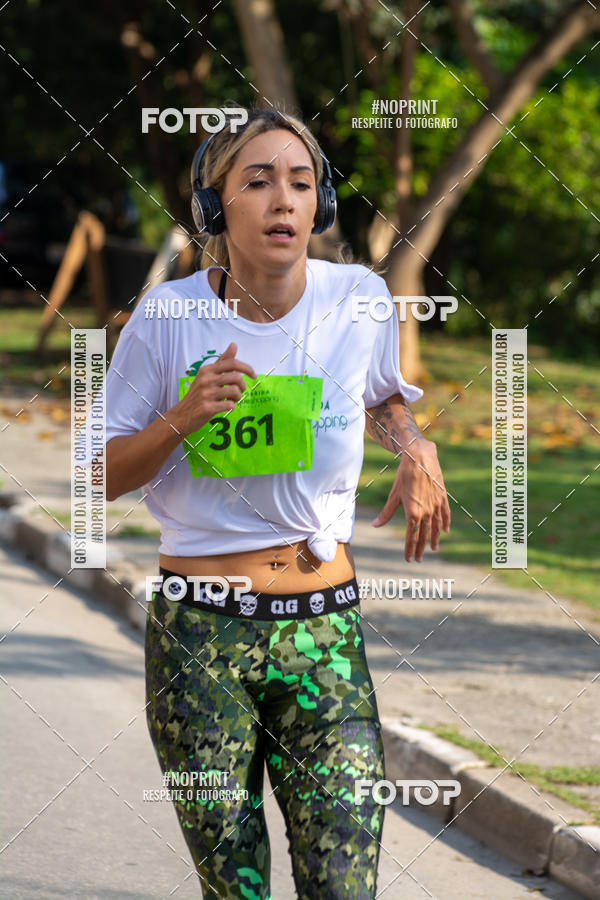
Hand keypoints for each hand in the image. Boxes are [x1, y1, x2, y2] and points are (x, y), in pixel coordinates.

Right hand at [168, 342, 256, 436]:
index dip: (247, 368)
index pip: (232, 363)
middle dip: (243, 386)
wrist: (181, 415)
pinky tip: (226, 406)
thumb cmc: (198, 394)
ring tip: (232, 400)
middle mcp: (205, 380)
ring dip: (238, 397)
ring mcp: (205, 394)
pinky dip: (231, 406)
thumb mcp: (207, 375)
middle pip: (236, 377)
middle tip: (239, 392)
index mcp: (207, 370)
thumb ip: (222, 361)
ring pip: (234, 391)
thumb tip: (234, 344)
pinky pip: (229, 405)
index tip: (254, 375)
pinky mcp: (207, 408)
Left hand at [371, 438, 450, 561]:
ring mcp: (436, 505)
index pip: (411, 537)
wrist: (420, 458)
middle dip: (420, 548)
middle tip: (419, 559)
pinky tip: (445, 530)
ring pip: (435, 527)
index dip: (409, 549)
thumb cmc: (404, 476)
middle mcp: (426, 512)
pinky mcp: (442, 497)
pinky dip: (445, 523)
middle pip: (424, 535)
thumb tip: (375, 525)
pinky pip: (445, 514)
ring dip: (434, 539)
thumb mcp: (394, 495)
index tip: (408, 559)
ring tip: (434, 548)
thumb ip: (386, 513)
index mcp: (412, 513)